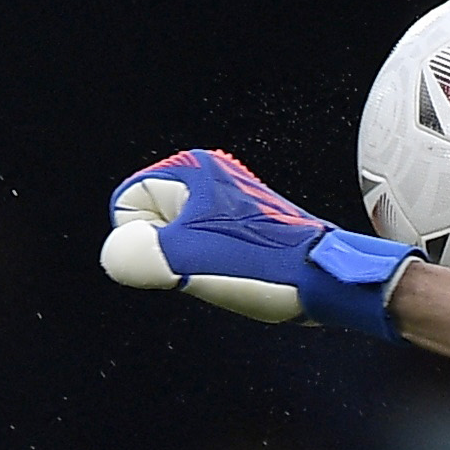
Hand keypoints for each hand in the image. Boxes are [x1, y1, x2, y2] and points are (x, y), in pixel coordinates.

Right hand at [100, 149, 414, 338]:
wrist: (328, 281)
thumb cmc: (262, 266)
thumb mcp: (181, 261)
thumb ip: (134, 255)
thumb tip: (120, 256)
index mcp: (191, 168)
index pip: (126, 205)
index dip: (144, 240)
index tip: (187, 252)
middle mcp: (211, 175)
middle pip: (151, 224)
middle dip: (170, 253)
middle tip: (212, 264)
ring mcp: (230, 200)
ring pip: (177, 242)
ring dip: (194, 265)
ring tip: (231, 269)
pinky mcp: (247, 226)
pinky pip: (205, 251)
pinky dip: (216, 268)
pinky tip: (243, 274)